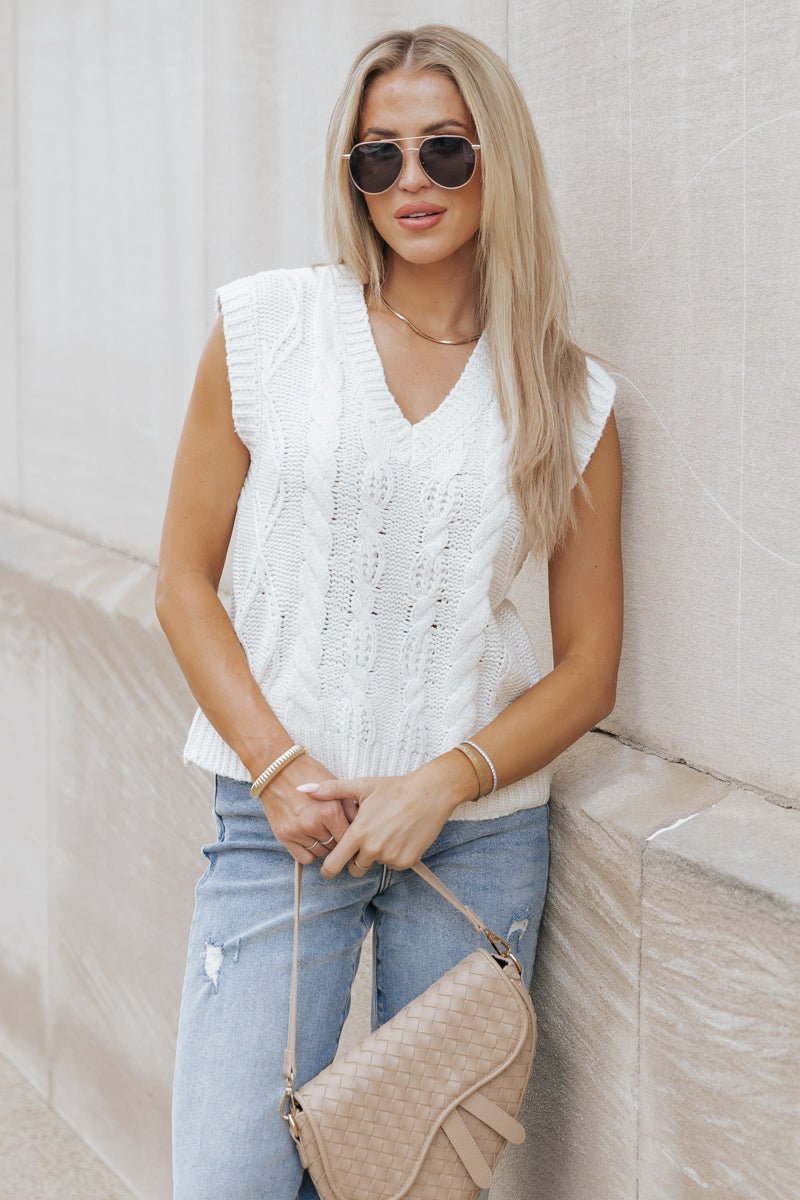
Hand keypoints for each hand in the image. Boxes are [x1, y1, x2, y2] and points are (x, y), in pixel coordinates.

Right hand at [257, 754, 358, 863]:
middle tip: (334, 829)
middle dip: (337, 839)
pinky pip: (304, 857)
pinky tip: (310, 839)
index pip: (348, 838)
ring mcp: (297, 832)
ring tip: (321, 831)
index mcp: (330, 811)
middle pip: (335, 846)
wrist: (276, 768)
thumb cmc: (307, 772)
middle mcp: (313, 824)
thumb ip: (349, 806)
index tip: (352, 835)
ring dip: (323, 845)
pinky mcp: (284, 836)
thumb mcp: (334, 784)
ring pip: (320, 852)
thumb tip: (361, 826)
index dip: (352, 837)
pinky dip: (309, 852)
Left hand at [295, 770, 454, 879]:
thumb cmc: (394, 788)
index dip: (328, 870)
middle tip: (364, 841)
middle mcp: (373, 848)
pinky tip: (400, 835)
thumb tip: (302, 790)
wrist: (430, 793)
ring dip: (376, 855)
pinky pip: (393, 864)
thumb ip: (331, 790)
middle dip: (354, 860)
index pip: (334, 864)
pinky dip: (394, 855)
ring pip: (375, 865)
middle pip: (354, 869)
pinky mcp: (407, 861)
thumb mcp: (362, 786)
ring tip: (386, 831)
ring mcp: (391, 856)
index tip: (328, 870)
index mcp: (358, 833)